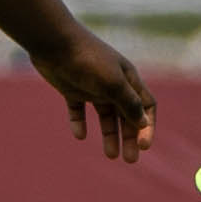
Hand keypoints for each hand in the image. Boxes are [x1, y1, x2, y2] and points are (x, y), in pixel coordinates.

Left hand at [34, 27, 155, 162]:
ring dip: (109, 135)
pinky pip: (78, 110)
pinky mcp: (71, 88)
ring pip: (105, 115)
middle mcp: (112, 83)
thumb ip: (128, 103)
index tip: (143, 146)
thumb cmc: (87, 60)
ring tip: (110, 155)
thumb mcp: (113, 83)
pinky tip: (79, 135)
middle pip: (126, 115)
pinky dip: (79, 123)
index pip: (145, 106)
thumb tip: (143, 123)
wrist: (53, 41)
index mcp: (127, 79)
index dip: (147, 127)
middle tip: (129, 160)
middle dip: (129, 137)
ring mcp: (91, 86)